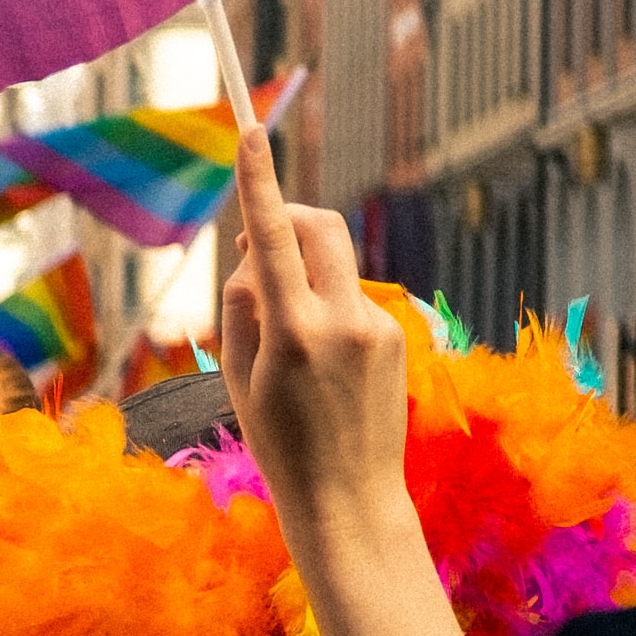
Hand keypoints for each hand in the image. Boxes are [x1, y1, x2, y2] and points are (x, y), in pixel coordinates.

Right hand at [219, 129, 406, 538]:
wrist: (350, 503)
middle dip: (287, 215)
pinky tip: (320, 362)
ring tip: (285, 340)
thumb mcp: (238, 377)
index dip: (259, 181)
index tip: (250, 132)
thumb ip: (243, 305)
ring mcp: (378, 327)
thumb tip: (257, 251)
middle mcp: (344, 321)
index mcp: (296, 332)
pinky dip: (327, 306)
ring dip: (304, 273)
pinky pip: (351, 297)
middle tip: (256, 245)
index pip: (272, 236)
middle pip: (319, 225)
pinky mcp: (397, 337)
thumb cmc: (280, 444)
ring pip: (334, 264)